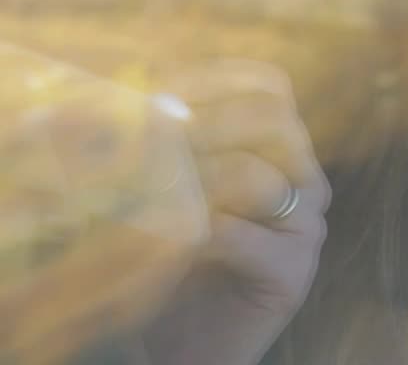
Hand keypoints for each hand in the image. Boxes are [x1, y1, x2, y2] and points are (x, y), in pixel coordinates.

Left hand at [141, 60, 329, 364]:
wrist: (181, 343)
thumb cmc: (167, 260)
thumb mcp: (159, 189)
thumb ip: (152, 145)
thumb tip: (95, 100)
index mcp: (281, 150)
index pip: (270, 87)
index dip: (218, 77)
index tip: (161, 86)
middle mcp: (304, 181)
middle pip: (275, 120)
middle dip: (207, 123)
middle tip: (154, 138)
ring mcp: (305, 227)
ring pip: (257, 177)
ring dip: (191, 178)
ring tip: (148, 191)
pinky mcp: (292, 274)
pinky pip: (240, 236)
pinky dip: (189, 232)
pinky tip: (160, 238)